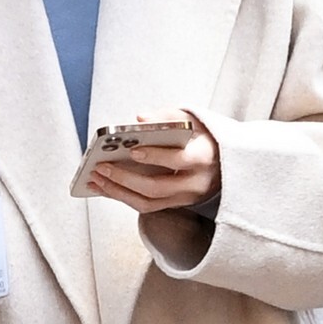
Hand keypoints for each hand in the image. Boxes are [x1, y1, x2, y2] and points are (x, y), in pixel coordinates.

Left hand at [89, 117, 219, 213]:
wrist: (226, 163)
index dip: (155, 156)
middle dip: (124, 179)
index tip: (133, 151)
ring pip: (148, 203)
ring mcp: (185, 198)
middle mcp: (195, 183)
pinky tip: (106, 188)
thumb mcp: (194, 120)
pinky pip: (147, 206)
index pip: (178, 160)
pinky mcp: (176, 205)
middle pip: (156, 187)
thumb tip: (140, 119)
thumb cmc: (205, 138)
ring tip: (96, 180)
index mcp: (203, 158)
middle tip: (101, 167)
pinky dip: (124, 197)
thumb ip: (168, 117)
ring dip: (118, 193)